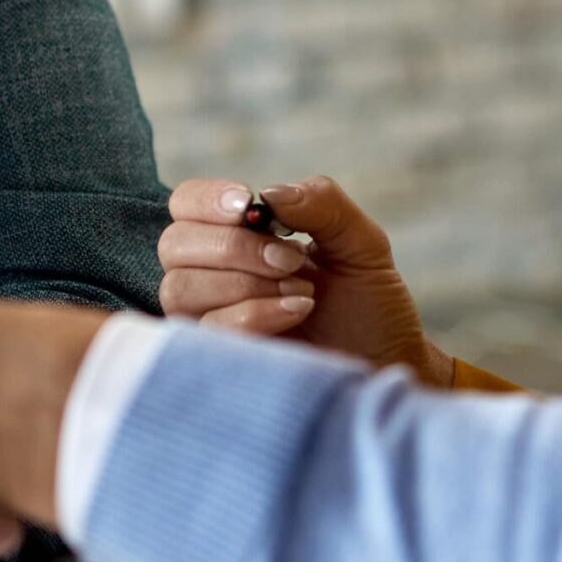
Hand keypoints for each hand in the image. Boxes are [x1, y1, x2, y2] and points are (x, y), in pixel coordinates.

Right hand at [157, 178, 451, 384]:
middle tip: (289, 260)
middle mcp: (211, 277)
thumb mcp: (360, 243)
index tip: (247, 206)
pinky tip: (297, 312)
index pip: (186, 205)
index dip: (206, 200)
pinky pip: (208, 328)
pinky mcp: (217, 362)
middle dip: (233, 246)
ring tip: (302, 292)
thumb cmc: (369, 309)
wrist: (387, 367)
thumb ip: (322, 204)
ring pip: (181, 288)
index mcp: (237, 238)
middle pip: (174, 245)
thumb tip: (269, 194)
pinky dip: (255, 314)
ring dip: (246, 283)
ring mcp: (210, 321)